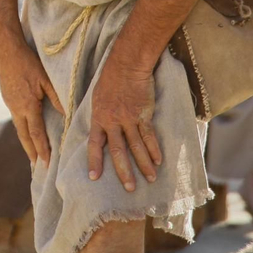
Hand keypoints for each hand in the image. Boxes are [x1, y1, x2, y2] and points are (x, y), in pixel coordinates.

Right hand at [0, 34, 62, 165]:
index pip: (36, 133)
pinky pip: (16, 118)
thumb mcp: (45, 79)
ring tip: (32, 154)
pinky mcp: (7, 97)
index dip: (42, 149)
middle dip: (31, 152)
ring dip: (26, 142)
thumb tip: (67, 115)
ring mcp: (10, 103)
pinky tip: (27, 130)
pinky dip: (22, 129)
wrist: (5, 49)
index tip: (47, 163)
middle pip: (24, 136)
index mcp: (27, 105)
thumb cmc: (27, 62)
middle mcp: (16, 108)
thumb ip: (56, 98)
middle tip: (36, 168)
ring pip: (19, 128)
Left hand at [86, 57, 161, 191]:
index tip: (93, 178)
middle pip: (118, 151)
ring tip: (150, 179)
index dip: (94, 161)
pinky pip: (149, 136)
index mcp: (99, 117)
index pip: (95, 144)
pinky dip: (154, 150)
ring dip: (144, 165)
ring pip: (137, 147)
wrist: (127, 64)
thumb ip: (99, 116)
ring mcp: (129, 118)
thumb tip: (98, 130)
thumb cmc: (110, 78)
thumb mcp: (97, 97)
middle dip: (124, 172)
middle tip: (129, 188)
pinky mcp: (144, 114)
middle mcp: (113, 121)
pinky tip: (158, 161)